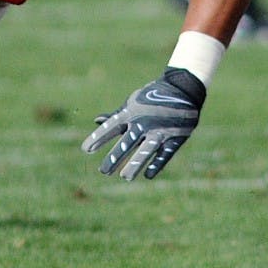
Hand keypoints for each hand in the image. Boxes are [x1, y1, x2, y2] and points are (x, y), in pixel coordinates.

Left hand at [81, 67, 206, 180]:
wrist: (182, 90)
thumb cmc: (151, 99)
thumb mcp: (132, 105)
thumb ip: (115, 116)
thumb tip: (96, 121)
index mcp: (130, 113)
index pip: (111, 127)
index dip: (98, 138)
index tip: (86, 150)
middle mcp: (144, 122)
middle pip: (127, 142)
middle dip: (115, 157)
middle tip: (103, 171)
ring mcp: (160, 130)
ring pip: (146, 150)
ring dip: (135, 164)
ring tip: (124, 177)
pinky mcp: (175, 137)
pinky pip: (165, 154)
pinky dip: (157, 164)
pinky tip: (147, 175)